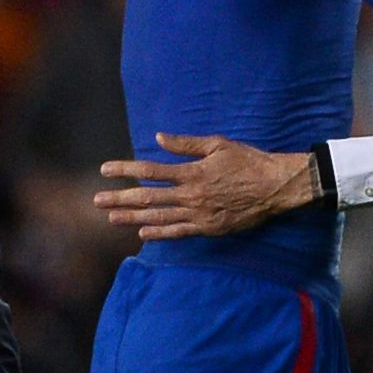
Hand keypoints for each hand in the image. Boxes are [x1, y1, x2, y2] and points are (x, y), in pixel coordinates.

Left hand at [96, 134, 317, 239]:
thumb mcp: (218, 144)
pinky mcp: (209, 227)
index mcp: (192, 172)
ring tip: (111, 217)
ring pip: (159, 217)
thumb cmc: (248, 161)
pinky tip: (143, 233)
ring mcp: (199, 214)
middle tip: (97, 200)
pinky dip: (160, 233)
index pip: (150, 170)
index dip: (126, 170)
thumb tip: (159, 139)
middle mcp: (191, 195)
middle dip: (120, 198)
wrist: (275, 187)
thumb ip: (186, 144)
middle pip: (148, 197)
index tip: (105, 170)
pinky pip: (179, 232)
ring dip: (132, 217)